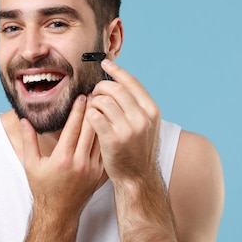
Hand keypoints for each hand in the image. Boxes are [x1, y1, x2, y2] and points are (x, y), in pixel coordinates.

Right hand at [21, 95, 103, 217]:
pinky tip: (108, 126)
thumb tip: (24, 119)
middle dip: (94, 110)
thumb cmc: (42, 188)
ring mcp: (92, 169)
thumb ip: (29, 140)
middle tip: (96, 94)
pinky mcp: (100, 174)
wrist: (59, 213)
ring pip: (101, 139)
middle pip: (90, 130)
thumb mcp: (31, 164)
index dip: (78, 110)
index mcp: (62, 158)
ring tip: (104, 106)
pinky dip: (106, 137)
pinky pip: (105, 151)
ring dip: (102, 122)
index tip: (82, 95)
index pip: (73, 128)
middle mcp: (80, 163)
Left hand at [85, 59, 160, 184]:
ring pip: (102, 101)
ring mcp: (128, 129)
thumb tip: (120, 82)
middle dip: (101, 87)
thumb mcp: (147, 125)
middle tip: (95, 93)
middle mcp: (142, 118)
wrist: (138, 177)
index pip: (132, 83)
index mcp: (152, 111)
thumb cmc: (138, 150)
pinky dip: (89, 114)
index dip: (116, 71)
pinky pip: (94, 116)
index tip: (105, 63)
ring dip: (93, 101)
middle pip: (115, 89)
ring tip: (93, 108)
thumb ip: (137, 106)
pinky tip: (90, 118)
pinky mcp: (112, 139)